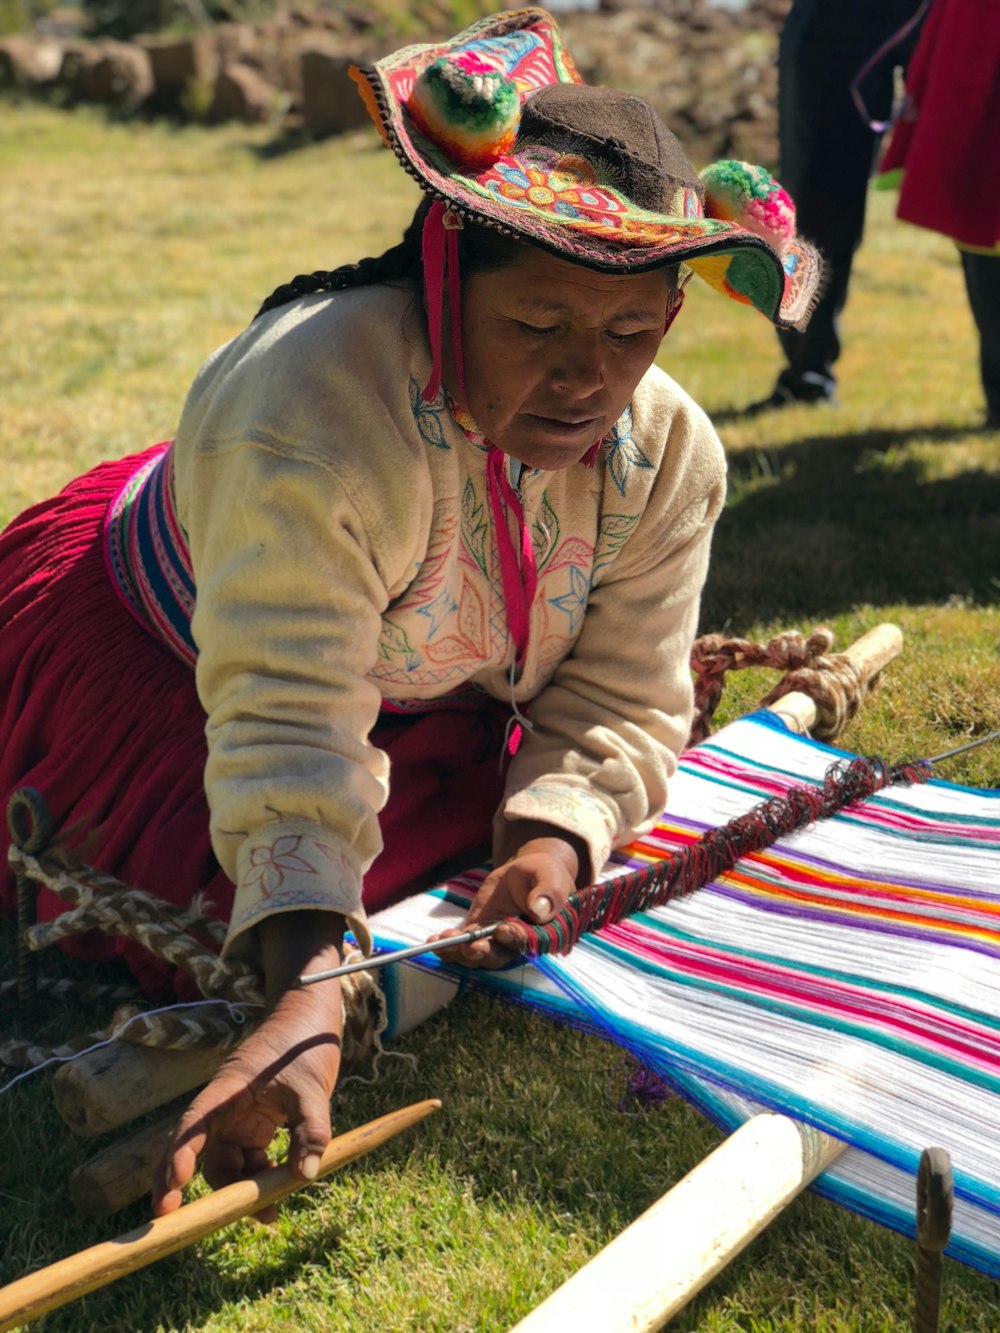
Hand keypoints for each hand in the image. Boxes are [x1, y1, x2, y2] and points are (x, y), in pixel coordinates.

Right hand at [153, 911, 344, 1220]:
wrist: (310, 1015)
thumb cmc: (304, 1043)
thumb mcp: (313, 1087)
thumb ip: (312, 1130)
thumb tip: (305, 1176)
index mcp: (227, 1091)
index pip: (192, 1127)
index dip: (177, 1159)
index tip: (171, 1191)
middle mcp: (225, 1107)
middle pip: (202, 1154)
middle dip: (203, 1190)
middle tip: (199, 1223)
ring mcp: (239, 1116)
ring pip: (227, 1162)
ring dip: (240, 1189)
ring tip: (268, 1215)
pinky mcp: (255, 1123)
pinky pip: (248, 1157)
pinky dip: (258, 1176)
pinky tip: (277, 1191)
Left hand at [430, 825, 583, 968]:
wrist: (524, 873)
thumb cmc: (543, 874)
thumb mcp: (550, 876)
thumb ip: (549, 892)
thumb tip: (540, 909)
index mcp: (540, 935)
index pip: (527, 942)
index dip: (513, 939)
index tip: (501, 929)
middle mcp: (516, 945)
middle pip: (498, 956)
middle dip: (481, 952)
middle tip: (468, 945)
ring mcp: (494, 942)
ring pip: (477, 955)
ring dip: (459, 952)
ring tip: (444, 940)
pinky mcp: (477, 933)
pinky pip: (462, 945)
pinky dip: (447, 947)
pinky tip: (433, 942)